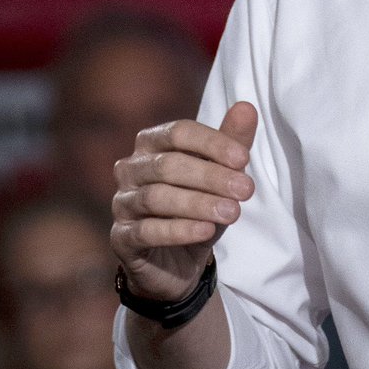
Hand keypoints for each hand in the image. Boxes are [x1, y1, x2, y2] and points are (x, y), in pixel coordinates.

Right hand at [111, 102, 256, 302]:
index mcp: (152, 144)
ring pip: (157, 197)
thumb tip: (247, 107)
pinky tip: (206, 231)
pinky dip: (179, 229)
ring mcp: (121, 203)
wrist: (179, 262)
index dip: (212, 143)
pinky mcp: (121, 238)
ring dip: (199, 204)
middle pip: (169, 164)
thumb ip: (233, 142)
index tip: (244, 159)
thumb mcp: (222, 175)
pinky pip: (146, 231)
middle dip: (211, 176)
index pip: (178, 131)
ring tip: (233, 212)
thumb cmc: (201, 206)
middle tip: (246, 190)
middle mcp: (130, 168)